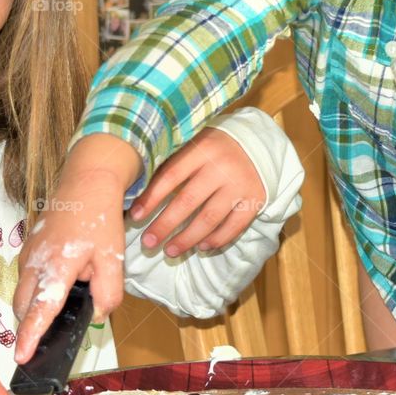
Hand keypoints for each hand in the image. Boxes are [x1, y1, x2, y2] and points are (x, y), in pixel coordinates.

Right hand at [13, 134, 141, 362]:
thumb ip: (108, 293)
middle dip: (29, 326)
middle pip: (23, 307)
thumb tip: (96, 315)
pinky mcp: (27, 249)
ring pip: (22, 294)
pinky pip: (25, 279)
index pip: (40, 309)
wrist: (85, 181)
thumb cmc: (99, 219)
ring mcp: (27, 255)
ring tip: (55, 311)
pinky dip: (34, 291)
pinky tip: (56, 287)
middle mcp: (34, 263)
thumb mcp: (114, 259)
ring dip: (33, 308)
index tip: (21, 357)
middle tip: (43, 342)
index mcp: (57, 267)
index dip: (30, 336)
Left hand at [130, 126, 265, 257]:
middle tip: (148, 242)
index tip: (135, 216)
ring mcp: (240, 185)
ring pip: (210, 218)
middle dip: (165, 225)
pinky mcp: (255, 199)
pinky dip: (217, 239)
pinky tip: (201, 247)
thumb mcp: (194, 144)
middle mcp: (222, 167)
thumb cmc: (215, 147)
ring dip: (188, 238)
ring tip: (170, 251)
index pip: (171, 176)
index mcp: (202, 149)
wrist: (259, 143)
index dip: (151, 198)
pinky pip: (234, 226)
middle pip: (188, 201)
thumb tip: (140, 191)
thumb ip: (173, 162)